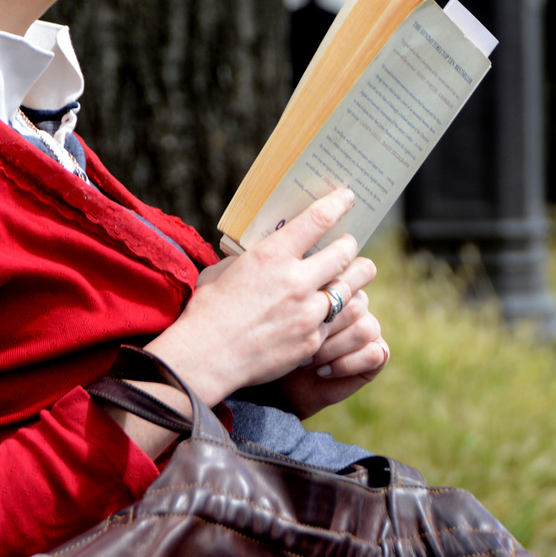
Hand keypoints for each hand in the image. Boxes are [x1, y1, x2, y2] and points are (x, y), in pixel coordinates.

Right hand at [142, 189, 363, 407]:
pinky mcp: (312, 340)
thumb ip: (252, 258)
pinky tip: (325, 311)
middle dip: (349, 245)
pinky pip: (335, 321)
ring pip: (348, 288)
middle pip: (344, 253)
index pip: (318, 219)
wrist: (206, 359)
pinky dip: (332, 314)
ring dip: (349, 279)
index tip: (347, 198)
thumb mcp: (224, 270)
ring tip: (347, 275)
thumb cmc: (208, 311)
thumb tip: (266, 251)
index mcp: (272, 255)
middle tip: (347, 243)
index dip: (337, 204)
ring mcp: (308, 313)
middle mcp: (296, 281)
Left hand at [272, 275, 386, 418]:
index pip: (344, 278)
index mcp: (336, 283)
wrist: (279, 384)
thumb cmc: (274, 342)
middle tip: (298, 343)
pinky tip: (323, 371)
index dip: (323, 300)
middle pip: (355, 304)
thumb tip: (301, 272)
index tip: (294, 317)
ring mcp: (368, 327)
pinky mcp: (377, 354)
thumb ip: (296, 290)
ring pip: (363, 329)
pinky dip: (345, 364)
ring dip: (332, 349)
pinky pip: (374, 354)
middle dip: (324, 329)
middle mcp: (356, 302)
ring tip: (307, 362)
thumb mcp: (279, 313)